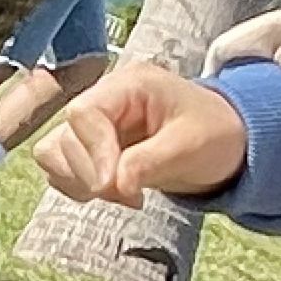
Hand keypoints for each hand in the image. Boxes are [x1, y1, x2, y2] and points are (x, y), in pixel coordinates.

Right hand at [33, 64, 249, 205]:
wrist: (225, 142)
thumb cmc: (214, 133)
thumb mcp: (190, 146)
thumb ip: (148, 162)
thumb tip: (115, 183)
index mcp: (129, 85)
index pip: (84, 113)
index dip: (92, 152)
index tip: (111, 185)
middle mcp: (104, 99)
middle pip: (65, 138)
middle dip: (92, 175)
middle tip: (131, 196)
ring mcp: (94, 124)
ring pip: (54, 154)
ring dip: (81, 183)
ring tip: (123, 193)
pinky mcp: (89, 147)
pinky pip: (61, 169)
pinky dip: (79, 187)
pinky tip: (114, 191)